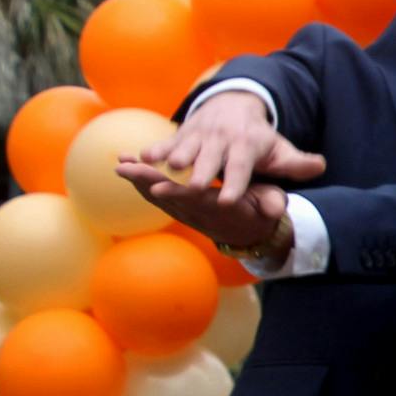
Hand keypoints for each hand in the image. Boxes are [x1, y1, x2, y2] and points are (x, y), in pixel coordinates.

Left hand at [114, 161, 293, 260]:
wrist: (251, 230)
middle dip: (147, 183)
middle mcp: (199, 214)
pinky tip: (126, 167)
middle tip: (127, 169)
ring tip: (120, 165)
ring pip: (159, 197)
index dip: (177, 194)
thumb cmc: (262, 210)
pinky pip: (157, 195)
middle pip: (169, 198)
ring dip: (138, 181)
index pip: (196, 202)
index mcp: (221, 210)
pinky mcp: (179, 208)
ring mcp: (186, 213)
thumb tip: (275, 210)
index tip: (158, 186)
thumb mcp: (272, 204)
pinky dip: (140, 181)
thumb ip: (272, 205)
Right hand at [132, 91, 326, 204]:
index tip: (228, 202)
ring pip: (182, 150)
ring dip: (168, 162)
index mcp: (246, 146)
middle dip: (198, 175)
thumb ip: (297, 163)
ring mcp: (198, 135)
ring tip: (153, 176)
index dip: (235, 185)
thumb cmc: (258, 138)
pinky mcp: (180, 134)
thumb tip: (320, 165)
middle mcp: (221, 139)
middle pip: (207, 161)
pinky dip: (150, 151)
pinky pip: (163, 143)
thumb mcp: (280, 149)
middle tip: (189, 192)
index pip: (241, 168)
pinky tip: (134, 159)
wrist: (233, 104)